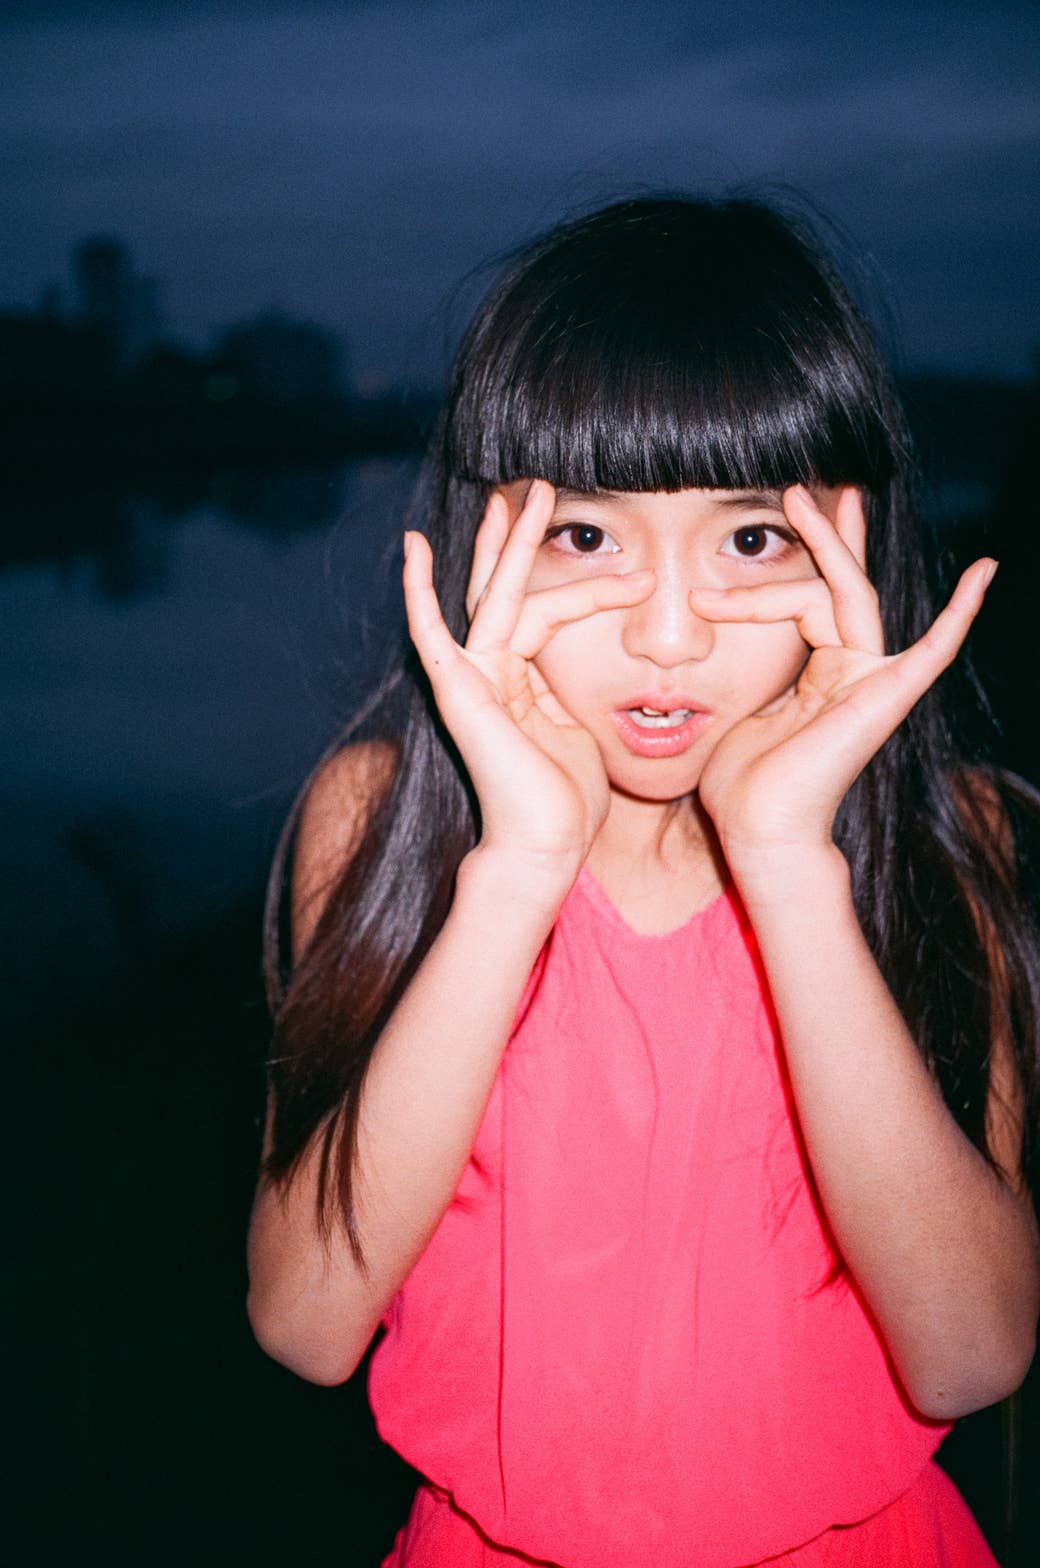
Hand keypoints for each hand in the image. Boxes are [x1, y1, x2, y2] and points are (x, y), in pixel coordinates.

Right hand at [403, 480, 654, 877]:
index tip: (634, 573)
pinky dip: (419, 590)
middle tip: (537, 488)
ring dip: (502, 545)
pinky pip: (432, 632)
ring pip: (490, 597)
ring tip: (517, 495)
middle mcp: (491, 673)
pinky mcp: (457, 691)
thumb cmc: (569, 801)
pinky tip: (413, 547)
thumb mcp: (587, 730)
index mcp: (521, 681)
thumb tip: (617, 672)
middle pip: (507, 590)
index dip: (589, 589)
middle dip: (521, 539)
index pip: (548, 614)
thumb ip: (582, 692)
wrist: (547, 844)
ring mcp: (470, 679)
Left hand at [690, 484, 995, 870]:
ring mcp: (872, 682)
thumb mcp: (736, 710)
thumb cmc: (742, 784)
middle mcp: (851, 672)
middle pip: (834, 589)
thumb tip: (717, 638)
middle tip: (795, 491)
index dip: (753, 595)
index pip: (800, 606)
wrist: (759, 829)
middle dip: (820, 537)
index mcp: (820, 675)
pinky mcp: (886, 697)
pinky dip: (959, 613)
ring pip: (853, 597)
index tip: (704, 596)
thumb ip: (749, 672)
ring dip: (830, 546)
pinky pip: (931, 649)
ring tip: (804, 497)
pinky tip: (985, 572)